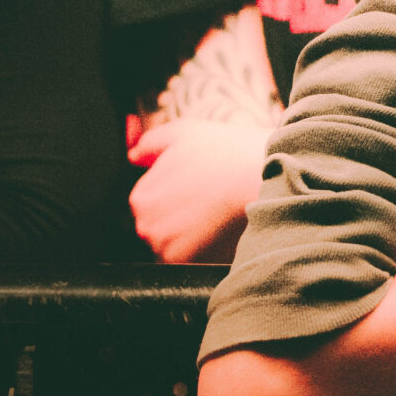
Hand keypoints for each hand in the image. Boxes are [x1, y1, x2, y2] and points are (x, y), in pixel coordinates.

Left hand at [128, 116, 270, 263]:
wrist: (261, 177)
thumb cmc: (228, 152)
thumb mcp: (183, 133)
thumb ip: (149, 144)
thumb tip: (133, 156)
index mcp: (141, 197)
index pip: (151, 203)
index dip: (176, 193)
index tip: (197, 188)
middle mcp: (146, 225)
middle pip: (161, 226)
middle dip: (180, 216)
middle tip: (208, 200)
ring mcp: (165, 247)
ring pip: (176, 245)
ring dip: (192, 235)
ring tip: (216, 215)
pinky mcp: (187, 262)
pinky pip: (192, 260)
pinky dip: (205, 250)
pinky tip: (220, 230)